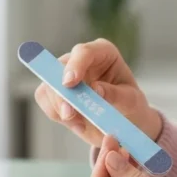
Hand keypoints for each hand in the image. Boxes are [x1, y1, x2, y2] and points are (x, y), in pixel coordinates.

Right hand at [34, 39, 161, 147]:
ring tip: (80, 124)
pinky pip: (45, 99)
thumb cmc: (130, 105)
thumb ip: (115, 94)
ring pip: (48, 86)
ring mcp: (65, 74)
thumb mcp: (131, 101)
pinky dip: (57, 114)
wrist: (124, 120)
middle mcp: (81, 59)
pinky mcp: (55, 91)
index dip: (75, 65)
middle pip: (59, 68)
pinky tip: (76, 123)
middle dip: (61, 92)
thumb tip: (96, 89)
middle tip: (69, 114)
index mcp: (103, 52)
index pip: (84, 52)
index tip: (69, 83)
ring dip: (59, 107)